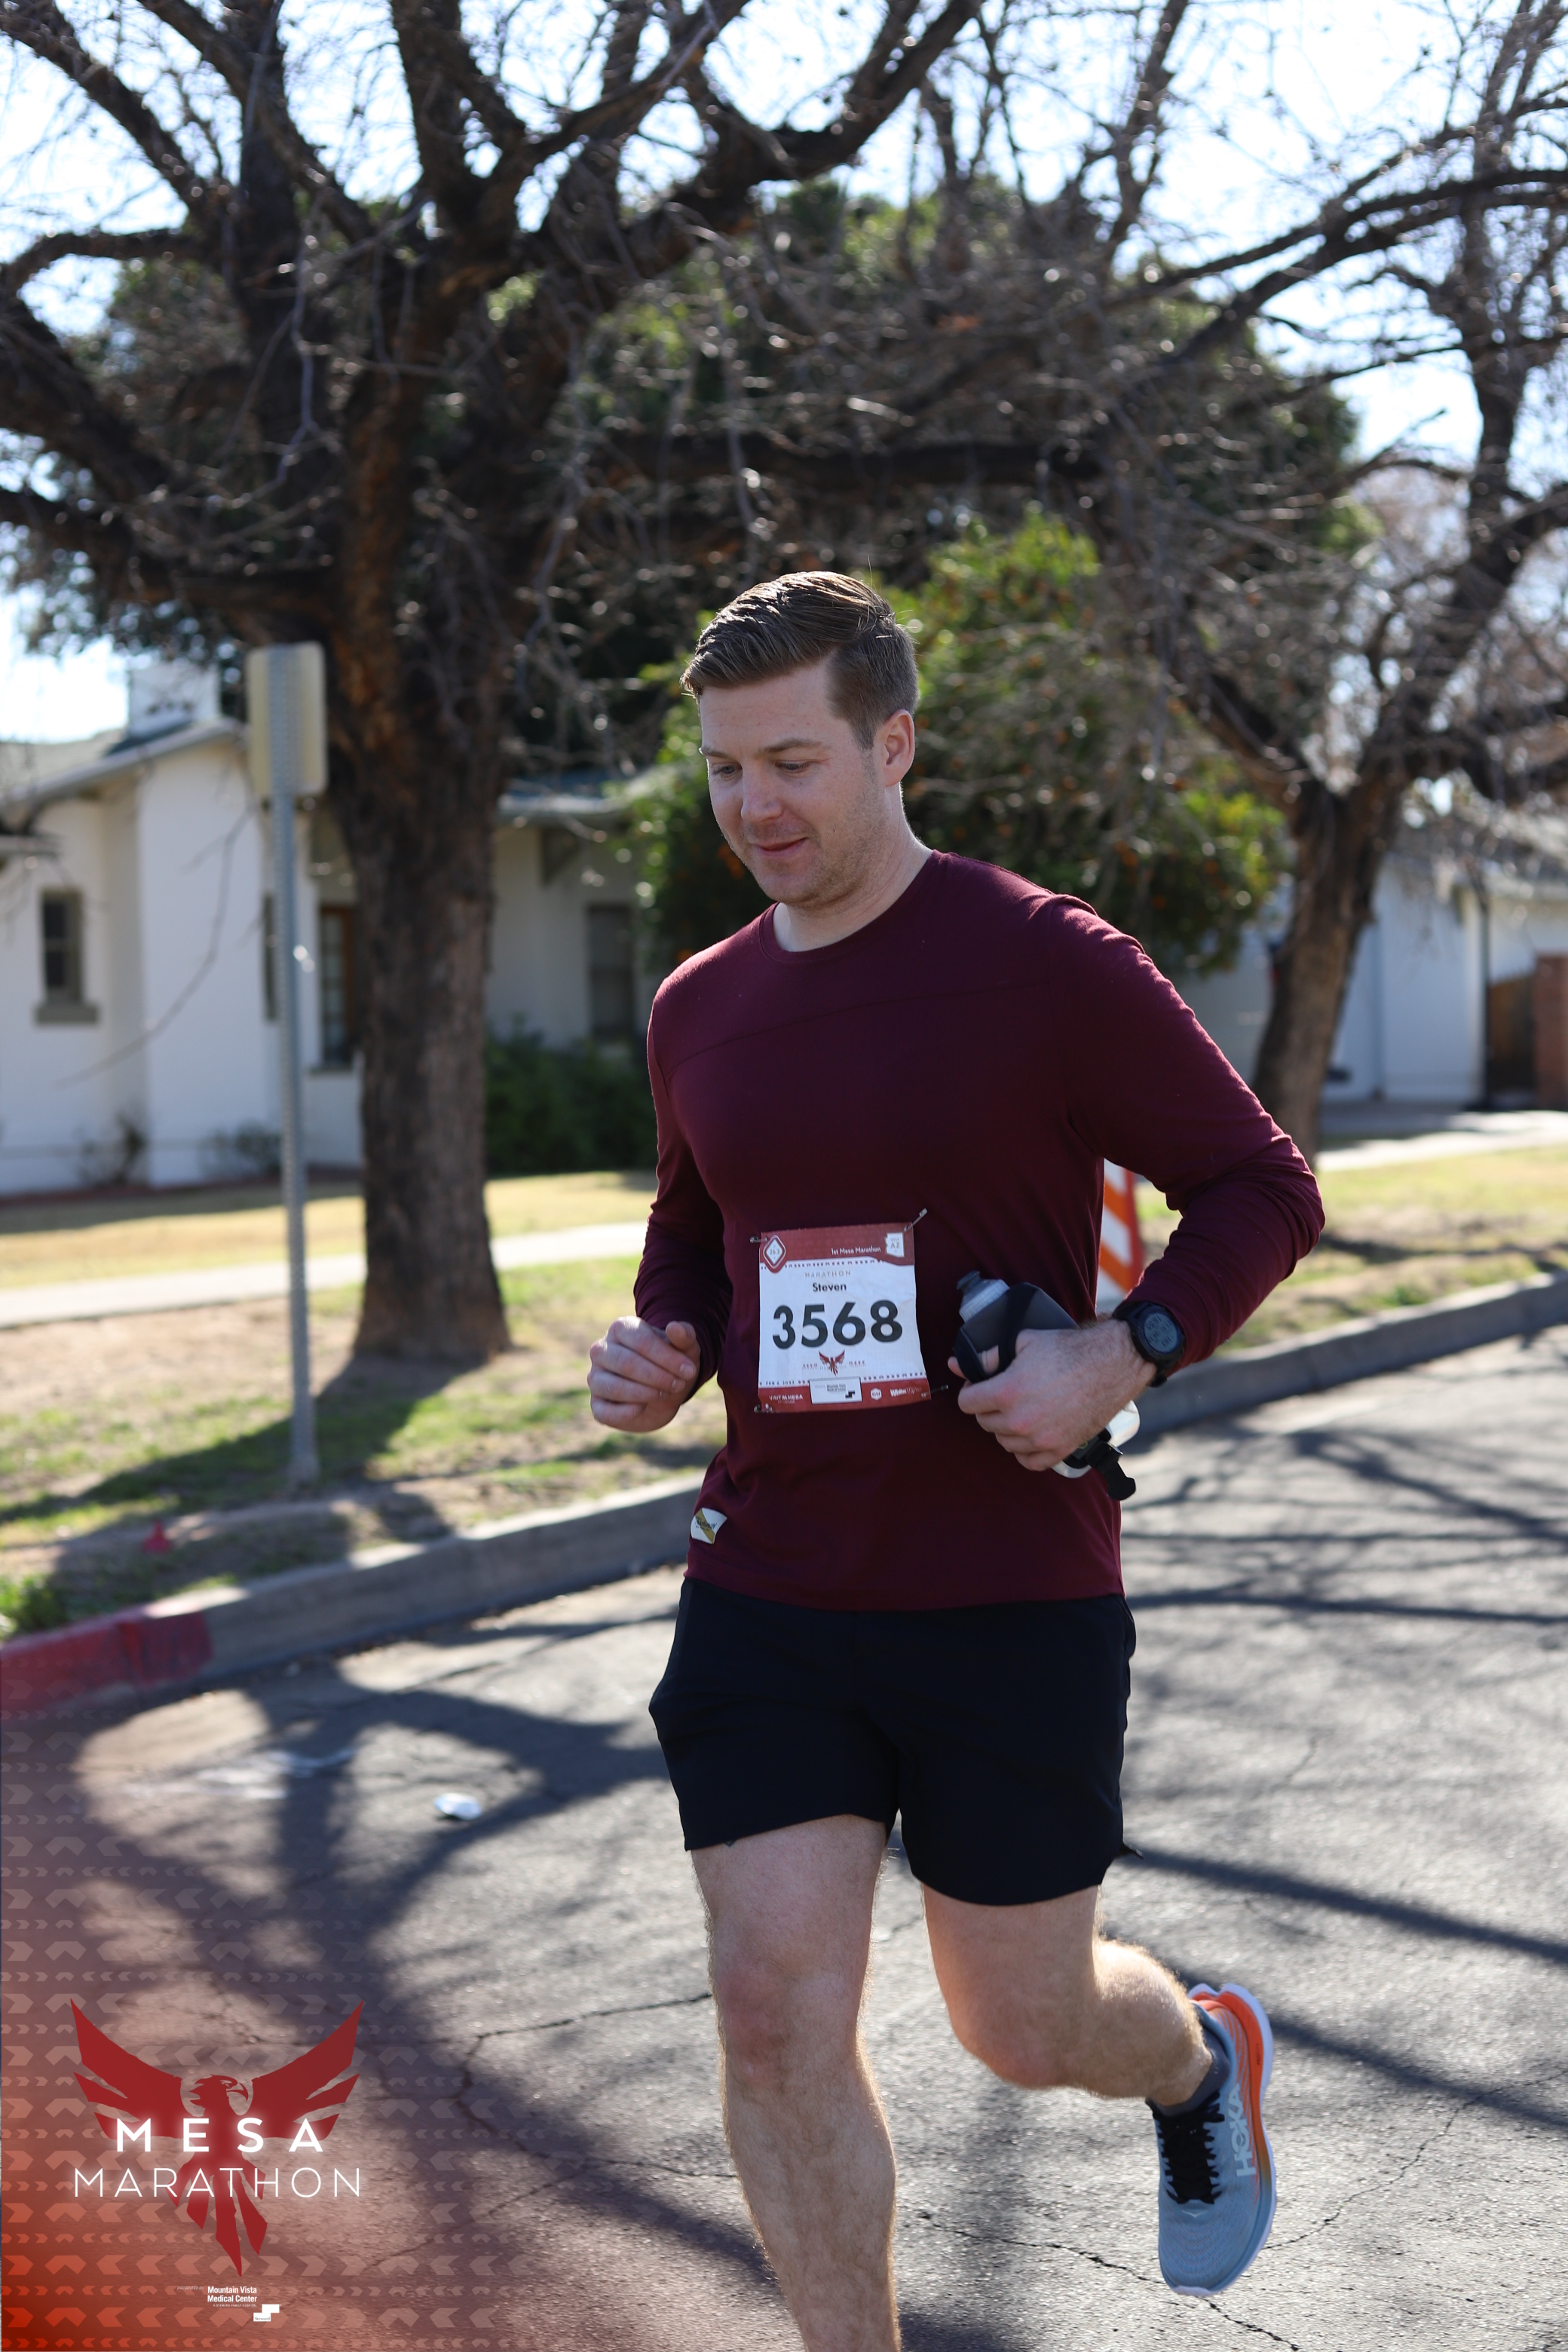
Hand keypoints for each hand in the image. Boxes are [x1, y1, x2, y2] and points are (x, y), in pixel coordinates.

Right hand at [588, 1316, 699, 1432]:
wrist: (665, 1392)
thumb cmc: (671, 1364)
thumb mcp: (685, 1349)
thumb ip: (685, 1336)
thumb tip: (675, 1327)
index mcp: (620, 1329)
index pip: (640, 1340)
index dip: (667, 1357)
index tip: (689, 1370)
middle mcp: (601, 1351)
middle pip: (626, 1362)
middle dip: (657, 1376)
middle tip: (679, 1384)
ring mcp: (595, 1377)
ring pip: (613, 1387)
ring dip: (645, 1393)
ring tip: (665, 1393)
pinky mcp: (597, 1405)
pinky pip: (605, 1411)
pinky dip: (626, 1412)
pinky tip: (642, 1407)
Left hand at [949, 1318, 1152, 1472]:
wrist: (1111, 1365)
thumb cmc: (1069, 1351)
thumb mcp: (1024, 1343)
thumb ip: (988, 1356)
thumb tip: (956, 1364)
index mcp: (1007, 1392)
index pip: (967, 1403)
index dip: (971, 1390)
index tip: (981, 1385)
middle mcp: (1020, 1420)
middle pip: (984, 1423)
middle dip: (989, 1408)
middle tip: (1003, 1395)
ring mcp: (1040, 1439)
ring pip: (1004, 1443)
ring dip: (1006, 1429)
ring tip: (1020, 1410)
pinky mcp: (1060, 1450)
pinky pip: (1028, 1461)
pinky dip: (1026, 1450)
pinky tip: (1031, 1434)